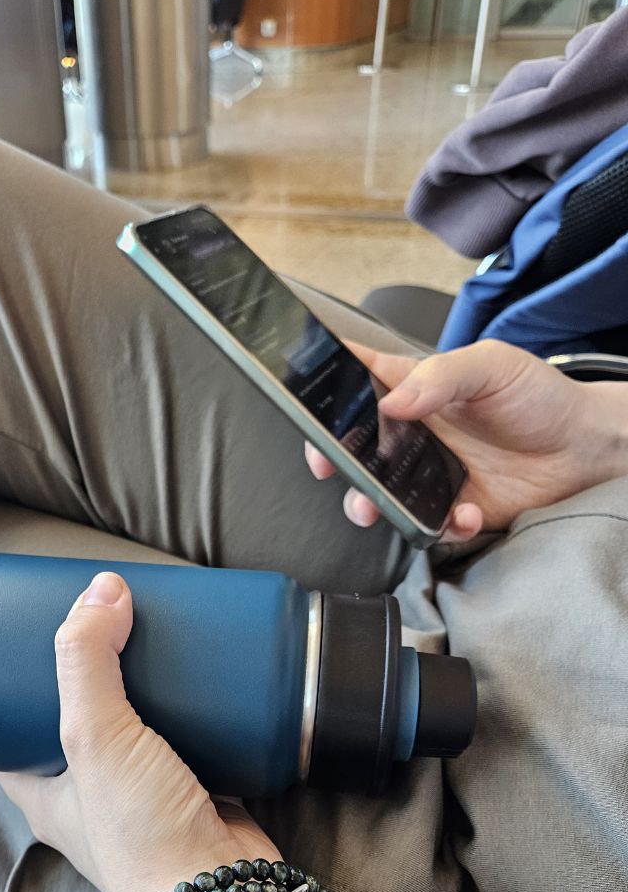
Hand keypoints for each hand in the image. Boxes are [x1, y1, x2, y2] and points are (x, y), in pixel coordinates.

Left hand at [0, 572, 280, 891]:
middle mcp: (88, 794)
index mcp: (44, 793)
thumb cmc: (141, 834)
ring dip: (143, 684)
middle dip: (88, 673)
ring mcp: (143, 792)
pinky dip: (191, 704)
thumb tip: (101, 589)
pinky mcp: (193, 787)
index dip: (9, 687)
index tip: (21, 638)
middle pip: (78, 719)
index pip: (8, 732)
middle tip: (95, 620)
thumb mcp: (94, 739)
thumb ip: (89, 662)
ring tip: (144, 628)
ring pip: (135, 724)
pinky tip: (197, 668)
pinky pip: (187, 734)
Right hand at [306, 339, 627, 541]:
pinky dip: (441, 525)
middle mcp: (412, 433)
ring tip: (373, 508)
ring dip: (368, 505)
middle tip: (328, 466)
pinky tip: (464, 511)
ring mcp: (427, 474)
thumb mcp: (492, 365)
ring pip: (377, 495)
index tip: (305, 401)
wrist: (584, 449)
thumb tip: (393, 403)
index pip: (358, 379)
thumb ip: (441, 376)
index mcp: (415, 388)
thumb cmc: (539, 397)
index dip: (326, 389)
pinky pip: (428, 526)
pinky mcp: (450, 509)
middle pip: (353, 445)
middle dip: (332, 459)